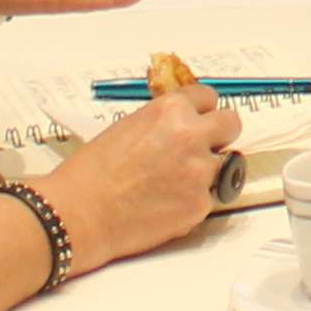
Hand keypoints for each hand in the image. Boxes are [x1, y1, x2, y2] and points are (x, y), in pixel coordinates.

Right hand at [43, 81, 237, 267]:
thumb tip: (178, 128)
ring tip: (174, 183)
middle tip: (202, 148)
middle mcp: (191, 136)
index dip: (201, 111)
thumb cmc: (90, 173)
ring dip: (206, 171)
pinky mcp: (199, 205)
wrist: (80, 213)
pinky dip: (191, 201)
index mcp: (171, 110)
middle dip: (218, 135)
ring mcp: (200, 172)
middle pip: (231, 125)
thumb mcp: (127, 128)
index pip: (208, 97)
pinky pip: (208, 198)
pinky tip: (164, 205)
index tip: (199, 119)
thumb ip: (162, 124)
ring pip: (223, 165)